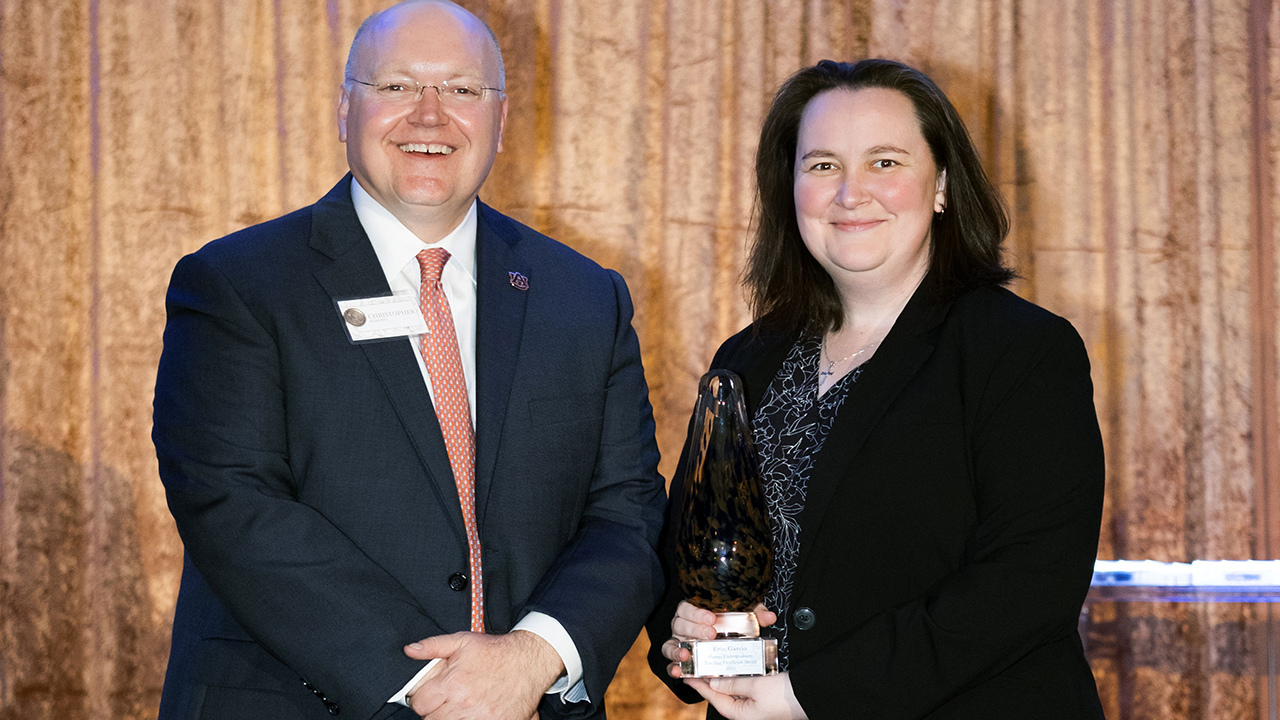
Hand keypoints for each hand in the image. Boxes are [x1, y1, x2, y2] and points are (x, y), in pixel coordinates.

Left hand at [403, 630, 563, 719]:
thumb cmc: (496, 652)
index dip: (421, 699)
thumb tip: (410, 650)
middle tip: (445, 701)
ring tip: (459, 707)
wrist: (529, 661)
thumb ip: (433, 646)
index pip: (420, 704)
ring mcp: (481, 718)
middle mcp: (465, 704)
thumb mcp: (463, 641)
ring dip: (451, 717)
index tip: (429, 696)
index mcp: (453, 684)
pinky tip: (473, 713)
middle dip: (435, 710)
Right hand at [660, 601, 777, 678]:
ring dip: (677, 648)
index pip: (688, 606)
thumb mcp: (741, 619)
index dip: (697, 612)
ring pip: (671, 642)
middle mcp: (683, 626)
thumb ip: (753, 615)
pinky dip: (672, 667)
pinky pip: (670, 663)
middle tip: (710, 635)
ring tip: (687, 653)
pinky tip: (679, 670)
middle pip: (679, 624)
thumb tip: (769, 617)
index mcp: (695, 612)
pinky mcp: (678, 659)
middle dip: (694, 629)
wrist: (720, 642)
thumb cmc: (728, 626)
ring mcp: (679, 643)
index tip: (711, 617)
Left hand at [684, 672, 806, 719]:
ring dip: (725, 680)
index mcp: (742, 715)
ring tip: (714, 667)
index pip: (715, 699)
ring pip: (735, 693)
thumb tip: (715, 683)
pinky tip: (734, 671)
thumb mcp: (755, 686)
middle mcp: (748, 714)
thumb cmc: (786, 695)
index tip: (689, 676)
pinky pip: (746, 691)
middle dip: (712, 682)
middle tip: (700, 668)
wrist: (811, 695)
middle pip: (723, 697)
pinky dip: (738, 681)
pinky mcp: (765, 701)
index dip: (701, 687)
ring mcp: (757, 708)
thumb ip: (732, 684)